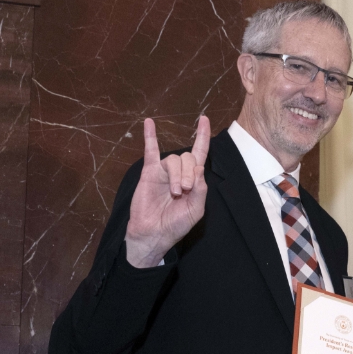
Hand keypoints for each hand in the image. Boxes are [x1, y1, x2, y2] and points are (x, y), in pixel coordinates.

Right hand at [125, 116, 210, 267]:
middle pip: (188, 157)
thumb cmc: (176, 224)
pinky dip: (150, 136)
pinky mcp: (149, 173)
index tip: (204, 120)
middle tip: (185, 191)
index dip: (203, 136)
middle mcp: (180, 172)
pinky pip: (150, 151)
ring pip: (174, 159)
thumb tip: (198, 167)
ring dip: (177, 175)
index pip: (200, 153)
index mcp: (194, 180)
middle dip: (189, 173)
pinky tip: (149, 123)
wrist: (153, 234)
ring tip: (175, 192)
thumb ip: (201, 189)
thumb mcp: (196, 209)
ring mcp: (164, 171)